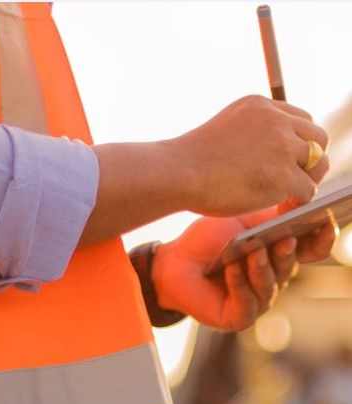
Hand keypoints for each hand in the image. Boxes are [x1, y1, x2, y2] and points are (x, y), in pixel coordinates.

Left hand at [151, 208, 335, 330]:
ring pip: (269, 286)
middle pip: (289, 268)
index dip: (321, 239)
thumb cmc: (209, 240)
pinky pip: (246, 302)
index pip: (311, 250)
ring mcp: (257, 301)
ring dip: (262, 269)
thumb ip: (274, 216)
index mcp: (279, 256)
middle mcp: (274, 280)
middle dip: (287, 254)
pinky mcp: (238, 317)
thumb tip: (301, 199)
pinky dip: (240, 284)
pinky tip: (232, 269)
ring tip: (255, 253)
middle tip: (284, 239)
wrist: (174, 260)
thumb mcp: (244, 221)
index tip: (326, 222)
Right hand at [176, 95, 328, 216]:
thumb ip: (249, 135)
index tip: (286, 158)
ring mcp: (281, 146)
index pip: (298, 118)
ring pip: (318, 161)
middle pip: (316, 136)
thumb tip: (264, 159)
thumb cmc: (189, 161)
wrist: (178, 173)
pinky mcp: (284, 175)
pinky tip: (282, 205)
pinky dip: (299, 199)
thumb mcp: (223, 130)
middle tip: (296, 177)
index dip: (296, 141)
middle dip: (309, 158)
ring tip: (290, 193)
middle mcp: (275, 120)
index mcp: (258, 106)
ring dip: (307, 178)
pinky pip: (308, 188)